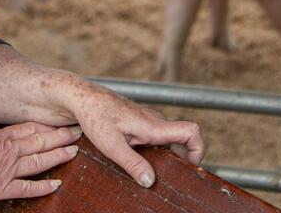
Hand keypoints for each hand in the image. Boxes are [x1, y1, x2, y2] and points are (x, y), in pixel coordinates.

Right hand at [0, 121, 79, 200]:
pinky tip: (56, 184)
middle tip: (77, 130)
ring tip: (75, 151)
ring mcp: (5, 169)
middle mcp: (7, 150)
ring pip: (38, 161)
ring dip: (58, 155)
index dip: (48, 125)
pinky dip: (42, 186)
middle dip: (61, 136)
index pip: (30, 128)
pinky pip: (26, 188)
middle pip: (40, 141)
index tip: (62, 121)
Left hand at [60, 81, 203, 187]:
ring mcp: (147, 122)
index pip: (191, 131)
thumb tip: (151, 182)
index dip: (198, 150)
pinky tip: (138, 161)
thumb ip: (132, 164)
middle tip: (167, 178)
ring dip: (166, 156)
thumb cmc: (94, 116)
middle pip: (182, 141)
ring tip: (151, 172)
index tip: (189, 167)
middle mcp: (155, 122)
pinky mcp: (139, 123)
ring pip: (168, 141)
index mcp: (153, 126)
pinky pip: (156, 138)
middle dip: (180, 160)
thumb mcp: (111, 145)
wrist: (82, 97)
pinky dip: (154, 151)